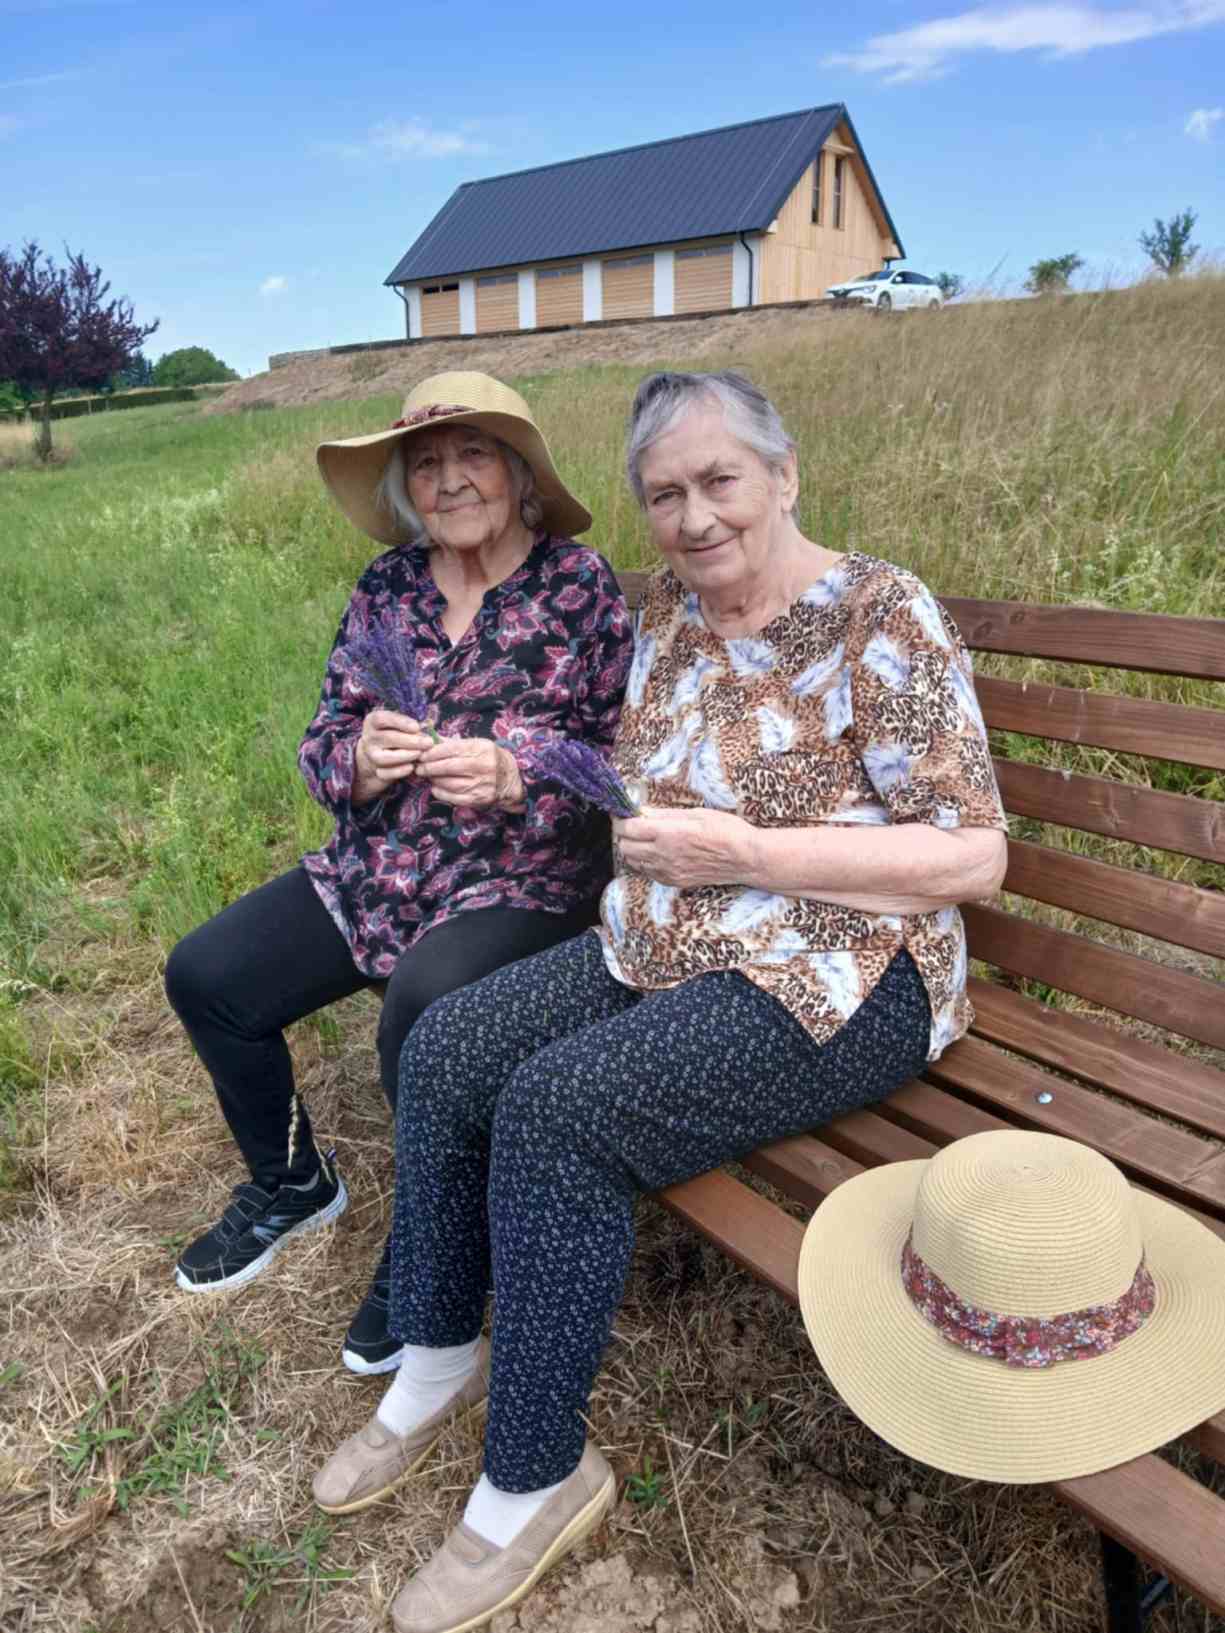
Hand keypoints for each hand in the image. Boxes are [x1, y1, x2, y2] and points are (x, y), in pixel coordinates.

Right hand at [353, 709, 432, 803]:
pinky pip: (385, 773)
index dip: (400, 722)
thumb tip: (428, 730)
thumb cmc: (395, 735)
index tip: (417, 727)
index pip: (382, 719)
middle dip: (410, 741)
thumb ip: (411, 727)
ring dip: (404, 756)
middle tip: (429, 743)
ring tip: (420, 754)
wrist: (378, 758)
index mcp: (373, 721)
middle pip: (387, 738)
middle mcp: (368, 738)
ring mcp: (370, 755)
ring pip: (383, 757)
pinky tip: (412, 767)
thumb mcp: (399, 726)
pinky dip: (399, 771)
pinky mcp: (375, 771)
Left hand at [414, 736, 525, 810]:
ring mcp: (482, 784)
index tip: (421, 754)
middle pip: (449, 767)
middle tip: (419, 767)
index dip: (433, 752)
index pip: (452, 749)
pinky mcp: (479, 799)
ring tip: (427, 776)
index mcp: (482, 749)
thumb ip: (452, 742)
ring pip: (449, 783)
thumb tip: (428, 737)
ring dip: (434, 779)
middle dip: (429, 767)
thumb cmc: (489, 758)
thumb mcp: (476, 745)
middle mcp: (484, 766)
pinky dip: (441, 793)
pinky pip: (454, 797)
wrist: (510, 780)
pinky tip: (435, 787)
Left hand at [612, 805, 755, 887]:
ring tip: (646, 839)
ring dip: (633, 849)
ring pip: (633, 862)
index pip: (628, 828)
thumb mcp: (696, 813)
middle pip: (624, 847)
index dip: (621, 819)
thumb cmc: (726, 830)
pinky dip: (645, 862)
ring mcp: (667, 871)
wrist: (745, 859)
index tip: (623, 814)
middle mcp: (663, 855)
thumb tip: (642, 812)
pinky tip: (658, 853)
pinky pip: (647, 872)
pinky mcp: (674, 882)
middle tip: (635, 825)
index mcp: (668, 834)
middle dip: (625, 835)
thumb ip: (665, 815)